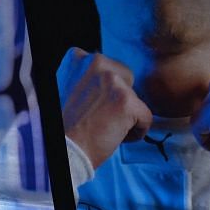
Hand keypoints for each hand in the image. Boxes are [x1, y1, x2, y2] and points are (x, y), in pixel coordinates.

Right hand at [59, 46, 152, 170]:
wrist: (64, 150)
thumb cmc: (64, 126)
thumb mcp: (67, 89)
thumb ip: (87, 78)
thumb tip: (110, 78)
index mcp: (79, 58)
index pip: (109, 67)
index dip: (104, 90)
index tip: (90, 104)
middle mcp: (96, 63)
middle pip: (127, 79)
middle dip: (118, 99)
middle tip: (97, 117)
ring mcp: (113, 81)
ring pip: (136, 99)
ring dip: (125, 116)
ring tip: (103, 127)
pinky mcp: (127, 102)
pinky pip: (145, 117)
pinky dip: (135, 132)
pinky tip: (113, 137)